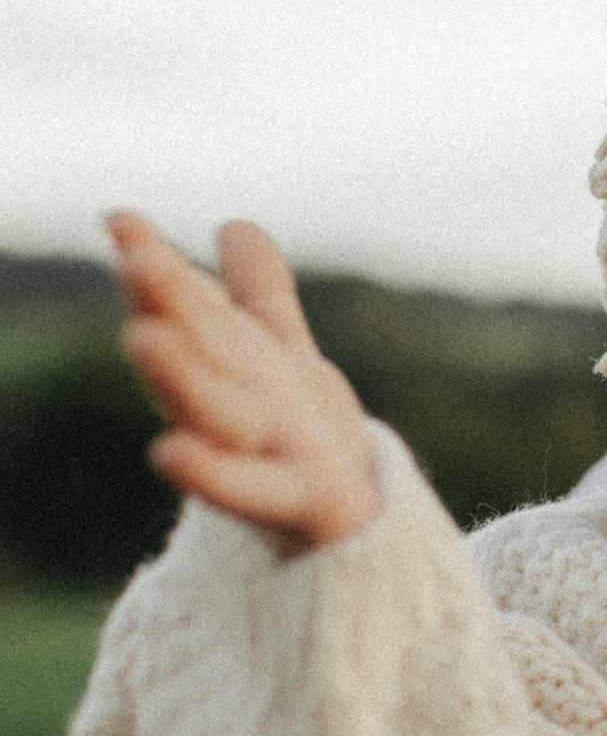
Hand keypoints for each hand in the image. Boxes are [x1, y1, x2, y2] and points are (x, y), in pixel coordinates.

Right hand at [108, 213, 378, 546]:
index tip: (123, 220)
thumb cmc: (301, 433)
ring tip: (144, 337)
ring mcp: (258, 453)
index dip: (157, 267)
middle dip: (169, 307)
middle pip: (195, 351)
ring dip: (180, 377)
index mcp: (225, 367)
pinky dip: (212, 475)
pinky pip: (253, 489)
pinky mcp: (296, 499)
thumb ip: (260, 298)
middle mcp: (229, 406)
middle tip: (138, 260)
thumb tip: (233, 227)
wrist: (354, 515)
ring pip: (213, 411)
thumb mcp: (283, 355)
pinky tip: (168, 454)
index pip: (190, 311)